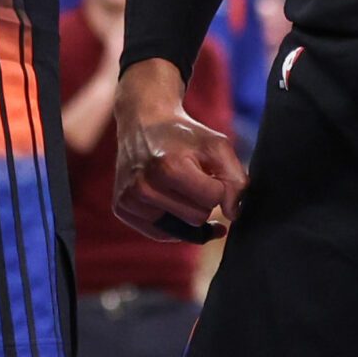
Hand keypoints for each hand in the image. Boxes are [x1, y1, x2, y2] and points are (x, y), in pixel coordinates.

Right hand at [113, 60, 244, 240]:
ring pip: (179, 229)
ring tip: (177, 186)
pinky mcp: (121, 208)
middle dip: (201, 200)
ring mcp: (129, 199)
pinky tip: (167, 199)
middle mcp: (144, 186)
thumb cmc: (184, 136)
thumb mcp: (217, 146)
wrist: (143, 122)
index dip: (218, 184)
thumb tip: (233, 214)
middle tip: (190, 176)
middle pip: (196, 218)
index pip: (214, 199)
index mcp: (169, 167)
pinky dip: (170, 220)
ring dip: (185, 210)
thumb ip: (236, 180)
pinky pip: (159, 234)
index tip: (208, 170)